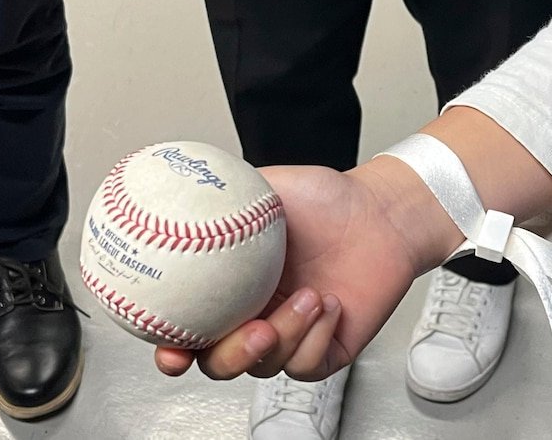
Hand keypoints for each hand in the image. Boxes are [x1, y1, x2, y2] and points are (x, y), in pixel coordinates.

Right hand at [154, 159, 460, 381]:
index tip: (170, 350)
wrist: (380, 213)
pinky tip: (330, 304)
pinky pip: (307, 364)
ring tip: (309, 295)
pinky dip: (316, 338)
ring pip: (266, 365)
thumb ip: (219, 194)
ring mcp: (289, 335)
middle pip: (219, 362)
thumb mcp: (266, 186)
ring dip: (287, 335)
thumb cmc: (327, 200)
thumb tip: (178, 190)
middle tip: (256, 330)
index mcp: (228, 288)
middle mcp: (254, 315)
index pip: (186, 330)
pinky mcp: (325, 349)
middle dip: (230, 357)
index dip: (171, 348)